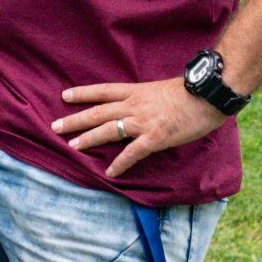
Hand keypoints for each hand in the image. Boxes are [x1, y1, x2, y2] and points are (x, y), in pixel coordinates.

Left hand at [52, 77, 227, 179]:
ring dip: (88, 138)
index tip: (64, 96)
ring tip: (72, 146)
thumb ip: (147, 97)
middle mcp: (134, 105)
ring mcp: (143, 121)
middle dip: (75, 119)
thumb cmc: (190, 91)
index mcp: (136, 91)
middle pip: (98, 112)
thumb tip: (142, 105)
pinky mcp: (155, 138)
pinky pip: (132, 152)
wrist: (207, 95)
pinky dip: (120, 163)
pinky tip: (110, 172)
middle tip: (55, 126)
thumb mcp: (161, 88)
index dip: (83, 93)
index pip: (103, 90)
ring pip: (108, 130)